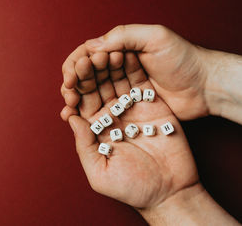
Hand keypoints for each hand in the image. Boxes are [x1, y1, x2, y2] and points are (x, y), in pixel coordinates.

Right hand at [61, 24, 210, 120]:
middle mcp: (119, 67)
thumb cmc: (184, 58)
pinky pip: (105, 107)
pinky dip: (91, 111)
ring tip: (69, 106)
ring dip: (77, 97)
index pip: (89, 53)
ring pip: (93, 91)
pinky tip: (79, 117)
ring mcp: (124, 87)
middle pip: (87, 73)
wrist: (207, 86)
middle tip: (68, 92)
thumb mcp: (156, 37)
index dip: (76, 64)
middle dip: (73, 81)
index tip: (70, 77)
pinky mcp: (130, 106)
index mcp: (121, 47)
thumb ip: (124, 36)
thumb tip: (91, 46)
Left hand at [64, 51, 198, 208]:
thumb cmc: (132, 188)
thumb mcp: (100, 172)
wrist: (171, 191)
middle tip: (89, 58)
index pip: (81, 103)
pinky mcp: (151, 103)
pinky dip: (132, 68)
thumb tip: (70, 117)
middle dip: (92, 72)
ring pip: (117, 80)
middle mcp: (112, 115)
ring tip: (107, 51)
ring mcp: (132, 107)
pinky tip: (126, 55)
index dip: (76, 89)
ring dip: (111, 66)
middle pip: (98, 87)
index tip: (71, 76)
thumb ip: (84, 146)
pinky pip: (139, 82)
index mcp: (96, 129)